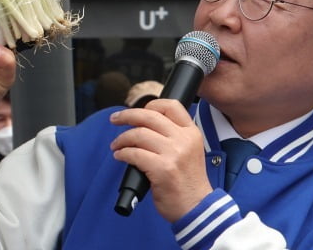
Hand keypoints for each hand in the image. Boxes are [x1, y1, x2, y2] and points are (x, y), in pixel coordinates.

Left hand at [110, 98, 211, 222]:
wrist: (197, 207)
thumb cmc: (189, 182)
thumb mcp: (190, 151)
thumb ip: (174, 136)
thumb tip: (144, 124)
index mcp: (192, 132)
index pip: (171, 106)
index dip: (151, 104)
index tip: (137, 111)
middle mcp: (183, 139)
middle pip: (149, 116)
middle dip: (127, 115)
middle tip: (115, 119)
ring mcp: (173, 154)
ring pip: (138, 134)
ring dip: (122, 139)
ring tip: (116, 146)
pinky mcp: (162, 169)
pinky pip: (134, 154)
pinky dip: (122, 153)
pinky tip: (120, 156)